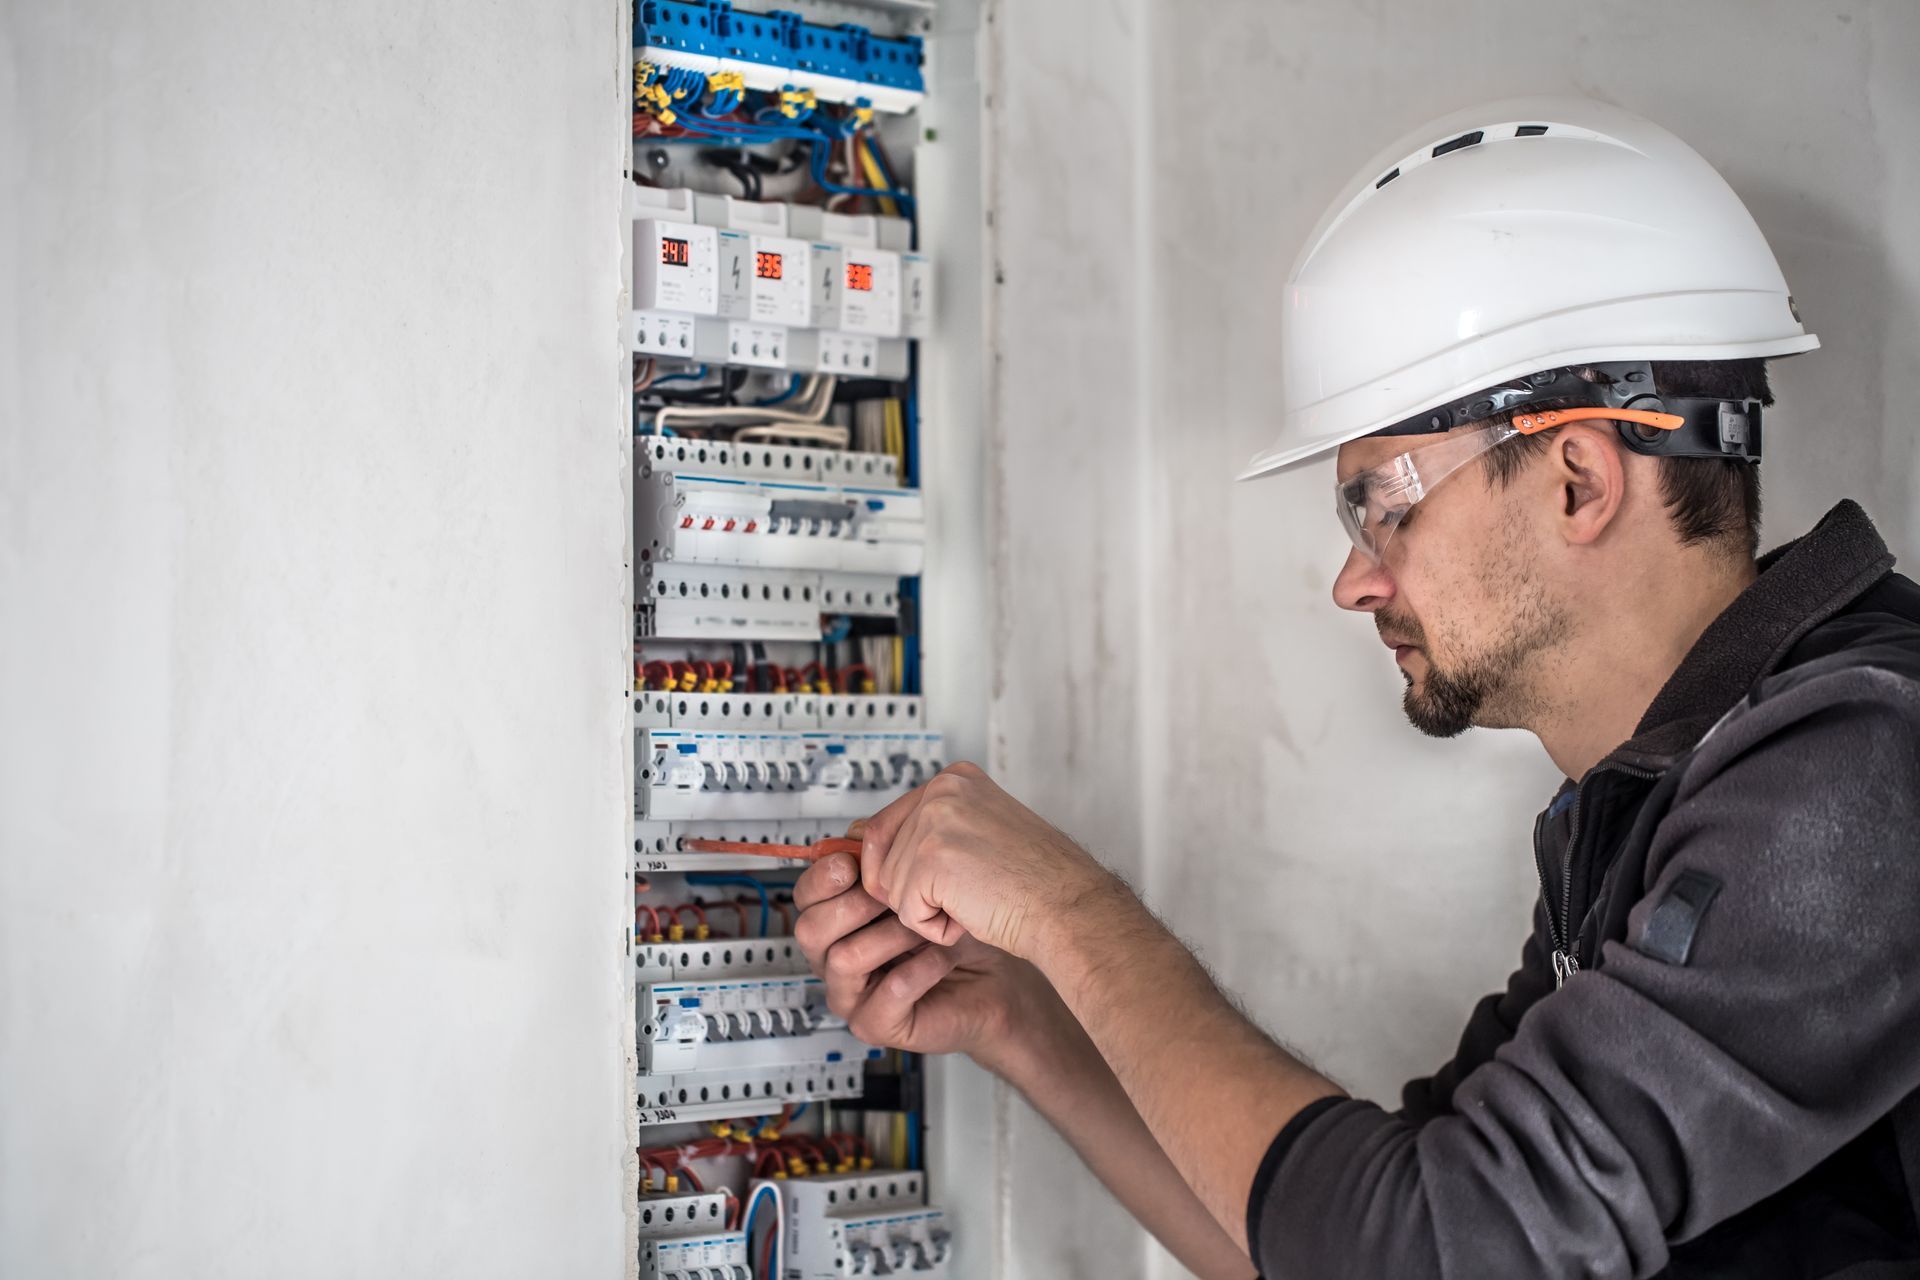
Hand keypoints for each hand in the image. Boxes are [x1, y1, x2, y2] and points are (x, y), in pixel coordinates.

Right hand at [793, 845, 1049, 1070]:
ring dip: (891, 935)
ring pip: (844, 960)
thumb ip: (886, 856)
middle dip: (853, 905)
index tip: (853, 863)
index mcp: (836, 921)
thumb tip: (858, 833)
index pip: (805, 897)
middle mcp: (835, 959)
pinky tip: (942, 955)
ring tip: (928, 926)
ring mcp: (853, 995)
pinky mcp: (878, 1025)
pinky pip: (887, 995)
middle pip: (810, 930)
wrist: (997, 976)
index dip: (823, 877)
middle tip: (894, 895)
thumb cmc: (958, 927)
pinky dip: (919, 970)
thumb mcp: (922, 879)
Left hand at [857, 762, 1114, 958]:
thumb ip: (929, 830)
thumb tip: (859, 840)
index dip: (898, 867)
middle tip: (965, 893)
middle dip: (912, 890)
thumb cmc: (1034, 883)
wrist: (1069, 908)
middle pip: (882, 857)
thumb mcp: (976, 835)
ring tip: (976, 900)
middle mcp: (942, 790)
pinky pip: (905, 912)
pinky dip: (935, 928)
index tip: (935, 882)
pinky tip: (973, 913)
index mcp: (954, 779)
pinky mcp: (931, 859)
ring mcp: (935, 821)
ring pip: (891, 887)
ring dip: (928, 910)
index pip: (885, 824)